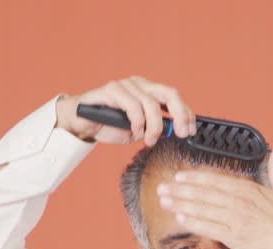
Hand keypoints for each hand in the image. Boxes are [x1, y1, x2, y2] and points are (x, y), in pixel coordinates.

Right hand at [55, 76, 196, 145]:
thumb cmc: (109, 125)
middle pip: (168, 93)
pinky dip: (138, 121)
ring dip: (154, 126)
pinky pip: (132, 105)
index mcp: (148, 91)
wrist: (81, 123)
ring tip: (149, 140)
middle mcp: (139, 84)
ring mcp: (126, 85)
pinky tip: (135, 131)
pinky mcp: (112, 89)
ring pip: (151, 103)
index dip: (186, 113)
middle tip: (181, 133)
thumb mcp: (138, 131)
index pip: (174, 97)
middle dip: (179, 115)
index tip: (191, 130)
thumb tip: (174, 130)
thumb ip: (155, 128)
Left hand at [156, 147, 272, 248]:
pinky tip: (180, 218)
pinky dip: (194, 222)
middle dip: (181, 190)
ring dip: (181, 204)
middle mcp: (241, 201)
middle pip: (204, 193)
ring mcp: (237, 218)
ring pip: (203, 208)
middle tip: (162, 187)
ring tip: (164, 201)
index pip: (217, 180)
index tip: (179, 176)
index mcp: (251, 189)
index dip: (195, 178)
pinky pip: (209, 227)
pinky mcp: (236, 237)